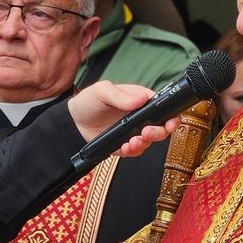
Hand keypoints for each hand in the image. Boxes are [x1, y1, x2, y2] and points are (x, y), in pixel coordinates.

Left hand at [66, 81, 180, 154]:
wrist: (72, 122)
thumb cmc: (88, 101)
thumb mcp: (102, 91)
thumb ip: (121, 96)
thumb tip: (142, 99)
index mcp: (140, 101)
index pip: (163, 108)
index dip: (171, 116)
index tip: (170, 122)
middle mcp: (140, 117)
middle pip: (161, 127)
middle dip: (159, 132)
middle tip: (147, 133)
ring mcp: (133, 132)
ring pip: (150, 141)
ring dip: (145, 143)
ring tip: (133, 142)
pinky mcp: (125, 145)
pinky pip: (135, 151)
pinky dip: (134, 151)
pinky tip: (126, 147)